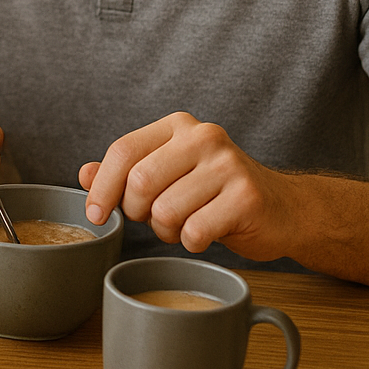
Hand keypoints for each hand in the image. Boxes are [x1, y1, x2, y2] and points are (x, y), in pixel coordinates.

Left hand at [80, 111, 291, 259]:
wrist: (284, 208)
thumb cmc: (214, 192)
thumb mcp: (167, 174)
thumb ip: (124, 173)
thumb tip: (84, 174)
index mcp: (177, 126)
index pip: (123, 151)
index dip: (102, 187)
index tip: (94, 214)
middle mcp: (204, 137)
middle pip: (140, 181)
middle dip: (137, 211)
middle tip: (154, 219)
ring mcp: (228, 165)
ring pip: (166, 210)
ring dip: (166, 230)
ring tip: (184, 224)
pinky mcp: (247, 197)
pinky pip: (195, 231)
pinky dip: (192, 242)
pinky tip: (206, 233)